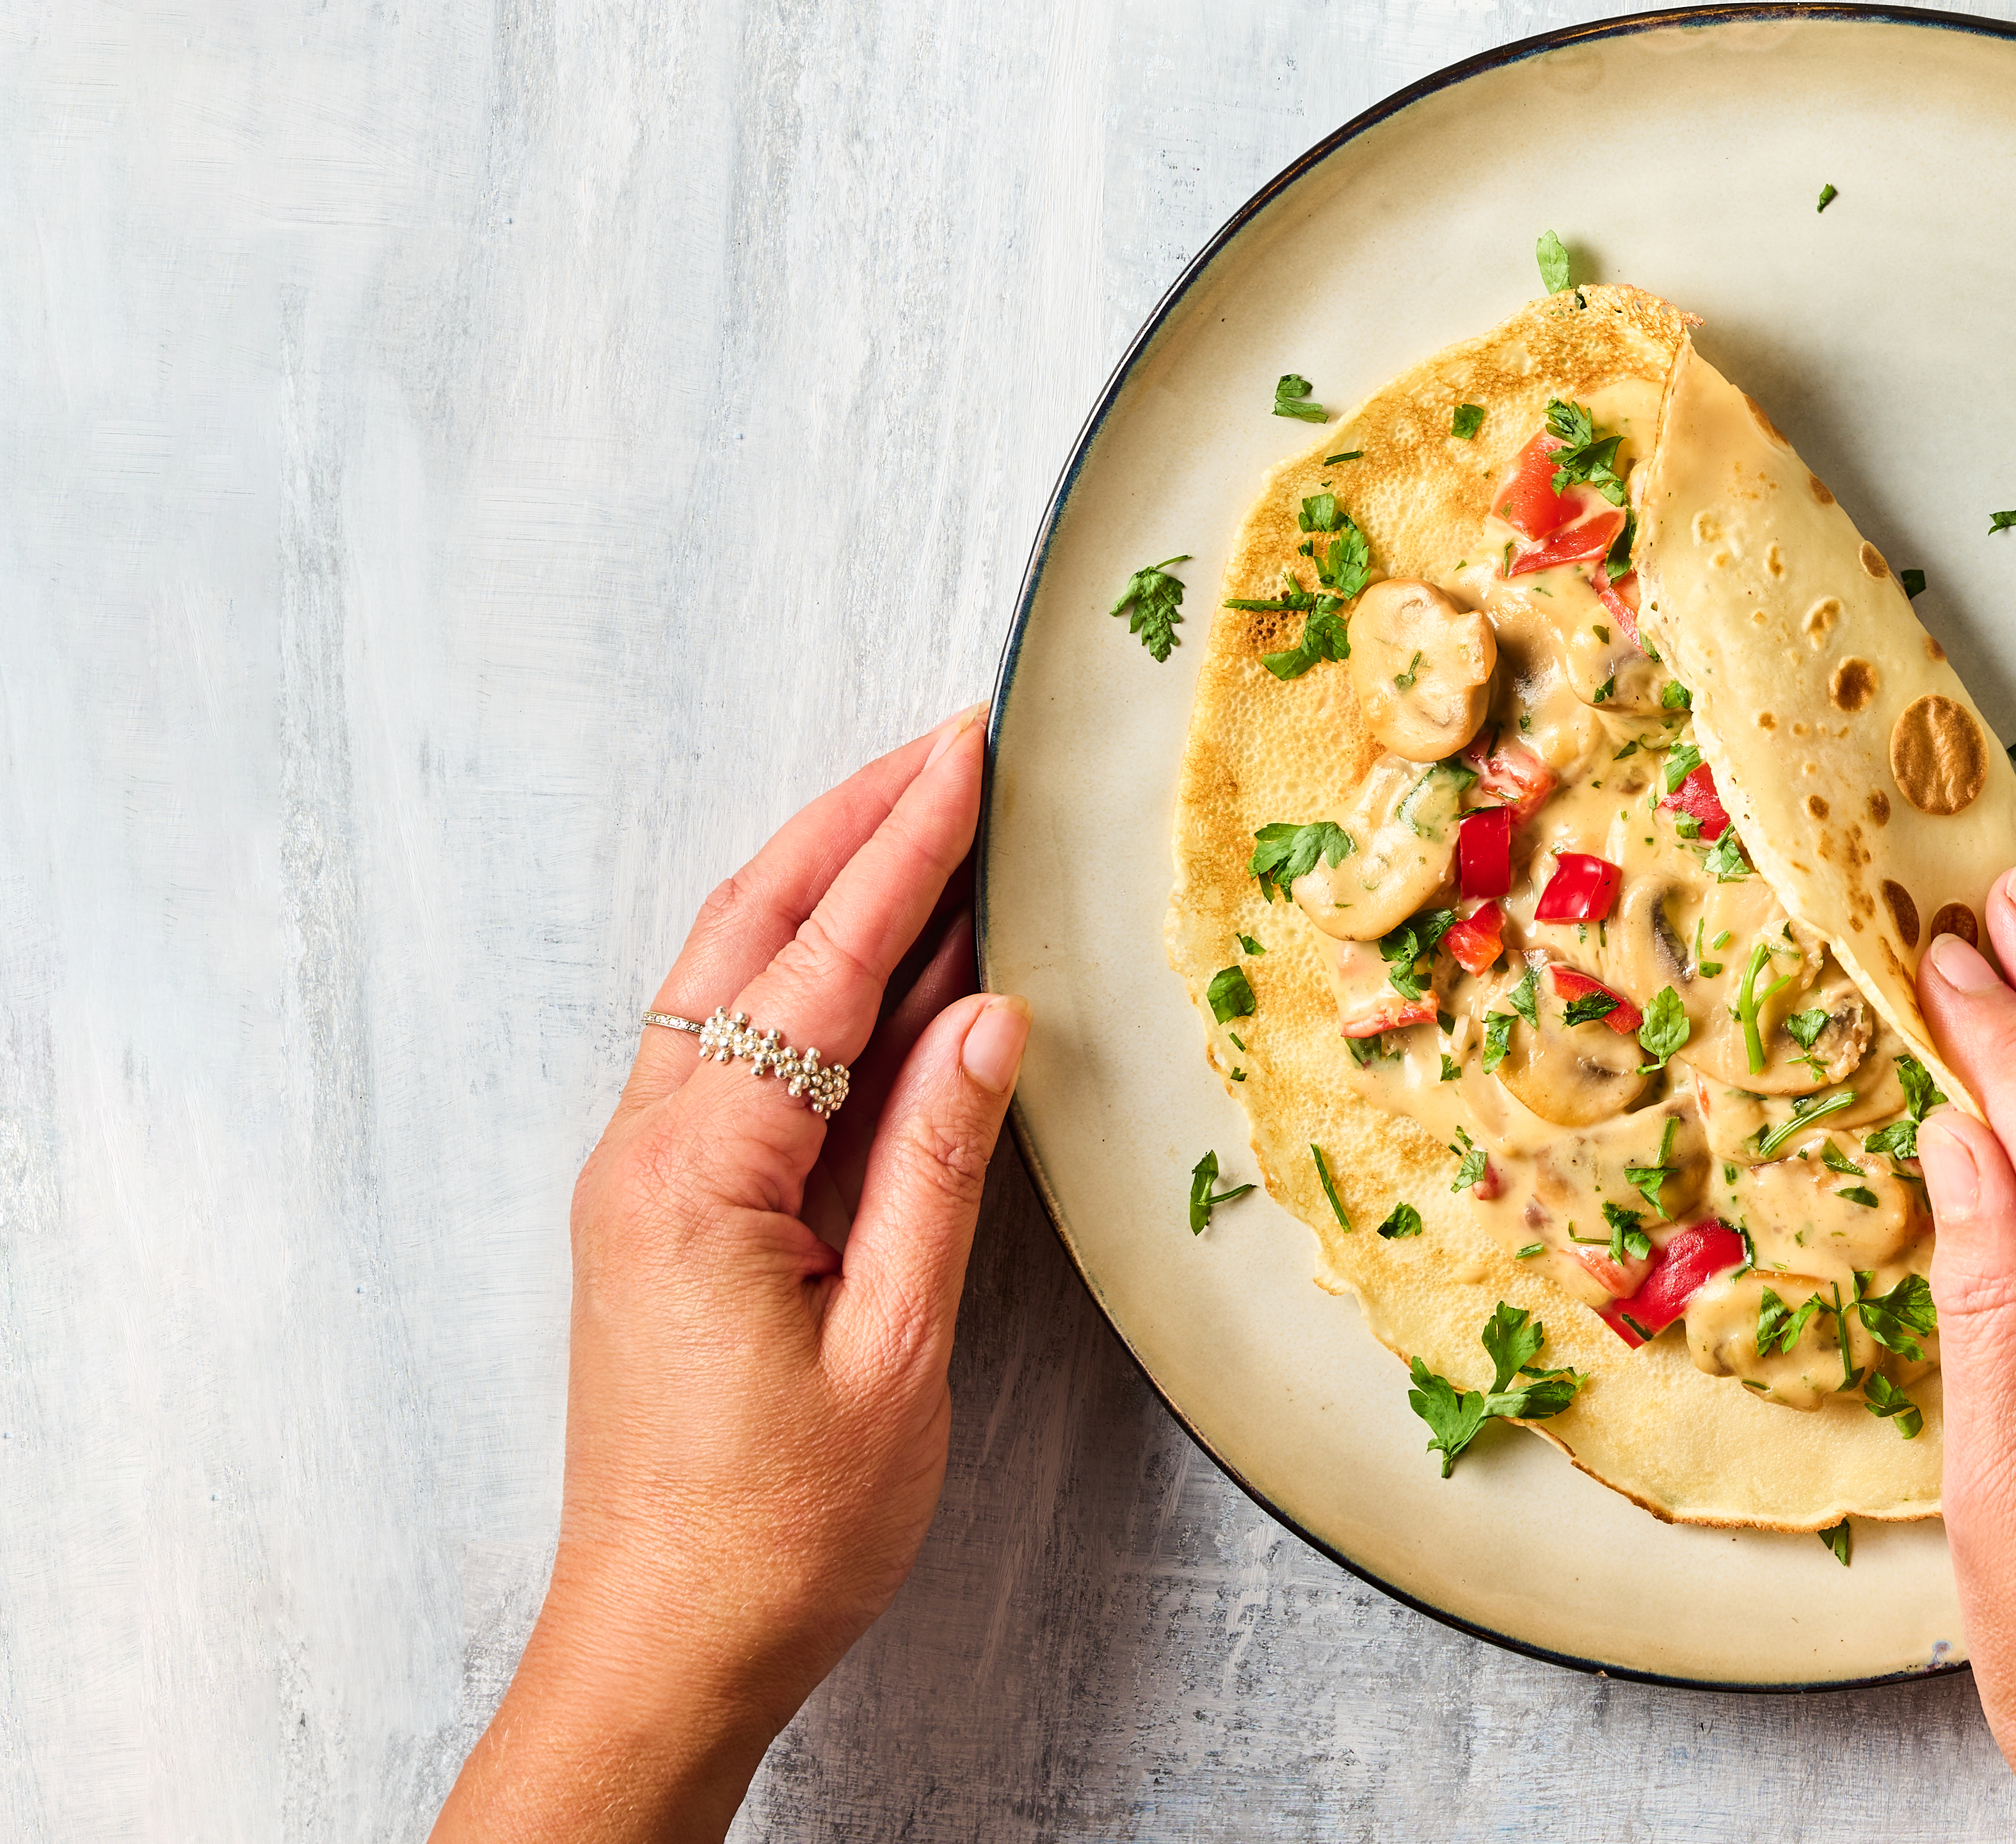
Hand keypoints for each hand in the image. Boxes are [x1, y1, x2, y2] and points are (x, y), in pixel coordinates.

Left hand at [435, 712, 1026, 1843]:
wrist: (661, 1650)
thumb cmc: (777, 1531)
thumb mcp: (893, 1350)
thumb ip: (937, 1165)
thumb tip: (989, 1011)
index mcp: (700, 1172)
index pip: (822, 963)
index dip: (905, 848)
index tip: (967, 752)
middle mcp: (649, 1147)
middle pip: (751, 931)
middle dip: (852, 824)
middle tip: (946, 744)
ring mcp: (646, 1172)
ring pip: (733, 977)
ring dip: (825, 883)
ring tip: (921, 812)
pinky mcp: (666, 1206)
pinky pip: (738, 1047)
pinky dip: (813, 974)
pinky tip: (888, 963)